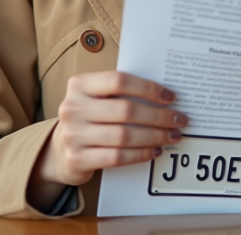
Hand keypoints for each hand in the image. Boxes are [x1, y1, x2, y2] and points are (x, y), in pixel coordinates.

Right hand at [30, 71, 186, 207]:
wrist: (61, 148)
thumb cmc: (90, 116)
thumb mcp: (97, 97)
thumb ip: (122, 91)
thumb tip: (166, 95)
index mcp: (79, 84)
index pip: (119, 81)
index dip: (148, 88)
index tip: (170, 96)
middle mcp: (73, 108)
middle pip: (126, 111)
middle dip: (158, 116)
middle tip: (179, 119)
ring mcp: (73, 135)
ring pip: (124, 136)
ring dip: (154, 136)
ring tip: (172, 136)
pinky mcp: (77, 159)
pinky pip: (117, 157)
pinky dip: (140, 154)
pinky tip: (154, 150)